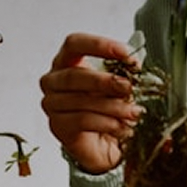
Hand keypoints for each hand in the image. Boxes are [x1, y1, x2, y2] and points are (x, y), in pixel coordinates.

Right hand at [39, 32, 141, 173]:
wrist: (102, 143)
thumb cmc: (106, 107)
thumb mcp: (117, 84)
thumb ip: (123, 71)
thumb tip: (134, 64)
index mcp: (66, 61)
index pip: (75, 43)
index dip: (100, 45)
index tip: (126, 53)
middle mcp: (53, 80)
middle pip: (75, 74)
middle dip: (107, 81)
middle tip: (129, 87)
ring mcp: (51, 104)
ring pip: (81, 100)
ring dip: (112, 106)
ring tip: (133, 112)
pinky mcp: (58, 126)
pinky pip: (82, 120)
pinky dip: (106, 123)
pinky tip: (122, 127)